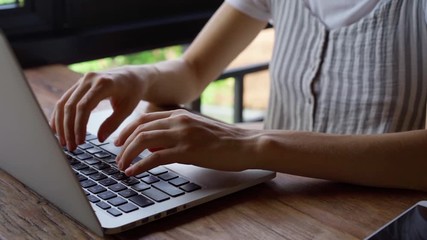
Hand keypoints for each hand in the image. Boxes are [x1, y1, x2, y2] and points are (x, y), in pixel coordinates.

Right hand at [50, 66, 144, 150]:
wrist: (132, 77)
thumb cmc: (132, 92)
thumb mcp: (128, 109)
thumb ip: (113, 123)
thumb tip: (99, 139)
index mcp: (103, 84)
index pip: (84, 107)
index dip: (79, 126)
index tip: (80, 142)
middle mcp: (89, 79)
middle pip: (70, 106)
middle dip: (68, 128)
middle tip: (71, 146)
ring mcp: (82, 80)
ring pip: (63, 103)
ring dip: (61, 124)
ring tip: (65, 142)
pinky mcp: (78, 84)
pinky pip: (64, 100)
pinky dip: (59, 115)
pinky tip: (57, 129)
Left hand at [114, 109, 259, 175]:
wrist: (246, 144)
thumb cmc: (224, 140)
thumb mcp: (196, 130)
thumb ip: (174, 134)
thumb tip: (153, 147)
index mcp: (180, 114)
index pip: (145, 118)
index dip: (128, 130)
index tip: (119, 141)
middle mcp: (178, 121)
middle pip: (140, 128)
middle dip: (123, 143)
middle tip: (117, 156)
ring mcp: (183, 135)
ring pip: (143, 140)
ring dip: (128, 154)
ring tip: (122, 166)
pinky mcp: (187, 151)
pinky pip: (155, 158)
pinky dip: (140, 165)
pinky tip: (133, 172)